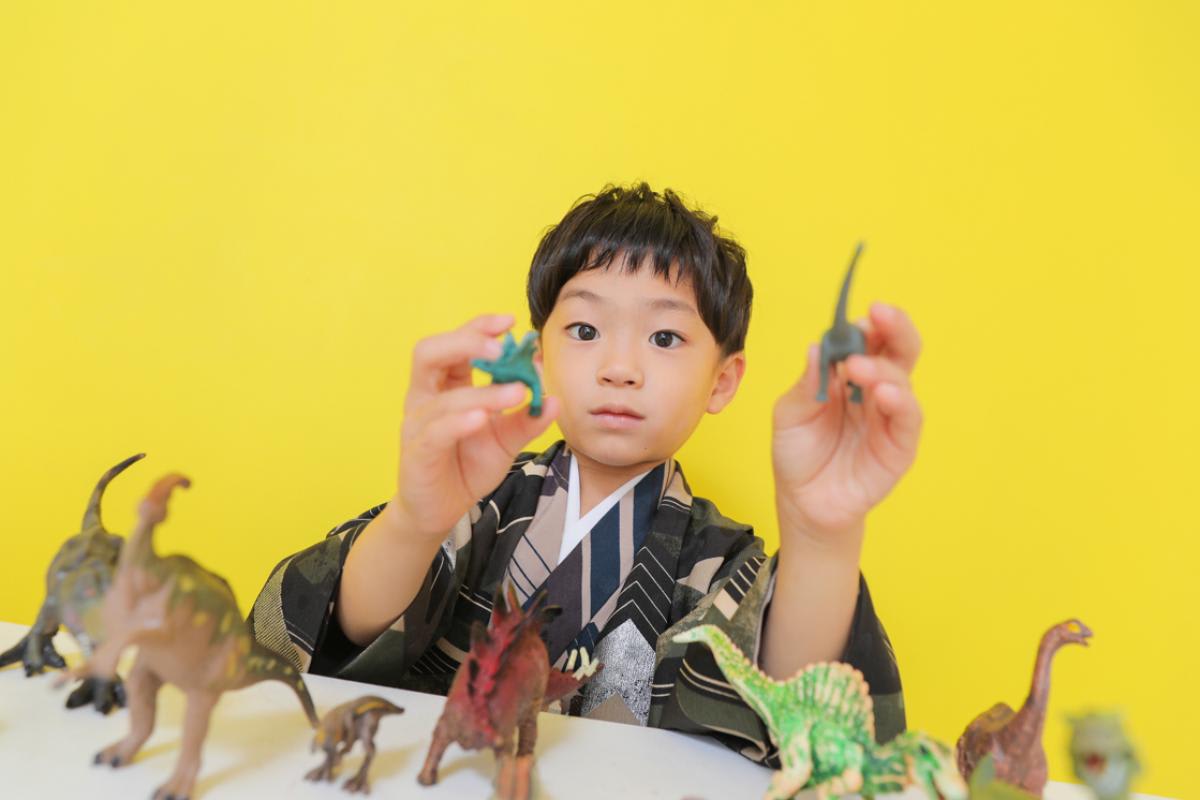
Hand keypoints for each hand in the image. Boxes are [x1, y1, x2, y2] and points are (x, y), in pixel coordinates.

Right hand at [395, 313, 558, 540]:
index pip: (455, 343)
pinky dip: (459, 422)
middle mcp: (425, 399)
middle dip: (465, 342)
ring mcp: (417, 426)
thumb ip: (527, 419)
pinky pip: (434, 433)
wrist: (441, 511)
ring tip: (516, 391)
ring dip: (482, 392)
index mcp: (445, 386)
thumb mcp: (505, 440)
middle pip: (430, 353)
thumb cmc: (467, 466)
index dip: (478, 327)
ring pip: (442, 398)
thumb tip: (554, 399)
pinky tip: (482, 418)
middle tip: (501, 347)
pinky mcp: (417, 454)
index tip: (510, 321)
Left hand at [772, 302, 922, 545]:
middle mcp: (875, 391)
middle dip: (894, 327)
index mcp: (849, 376)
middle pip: (896, 350)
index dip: (865, 325)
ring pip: (902, 380)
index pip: (867, 341)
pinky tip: (885, 394)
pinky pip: (908, 420)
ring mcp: (889, 417)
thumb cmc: (798, 453)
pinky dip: (901, 402)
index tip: (854, 315)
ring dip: (884, 368)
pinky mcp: (899, 447)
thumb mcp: (790, 413)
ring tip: (859, 368)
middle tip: (880, 314)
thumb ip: (807, 383)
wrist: (802, 502)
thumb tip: (816, 348)